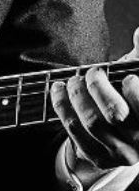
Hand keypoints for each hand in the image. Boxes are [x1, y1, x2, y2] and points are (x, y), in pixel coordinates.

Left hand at [50, 29, 138, 174]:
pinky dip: (61, 106)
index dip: (135, 92)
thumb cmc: (135, 97)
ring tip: (73, 80)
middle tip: (92, 73)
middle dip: (97, 87)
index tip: (127, 77)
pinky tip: (58, 90)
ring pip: (91, 123)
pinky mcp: (98, 157)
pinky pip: (74, 132)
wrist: (128, 132)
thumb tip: (138, 33)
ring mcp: (118, 153)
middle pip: (113, 115)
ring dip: (76, 95)